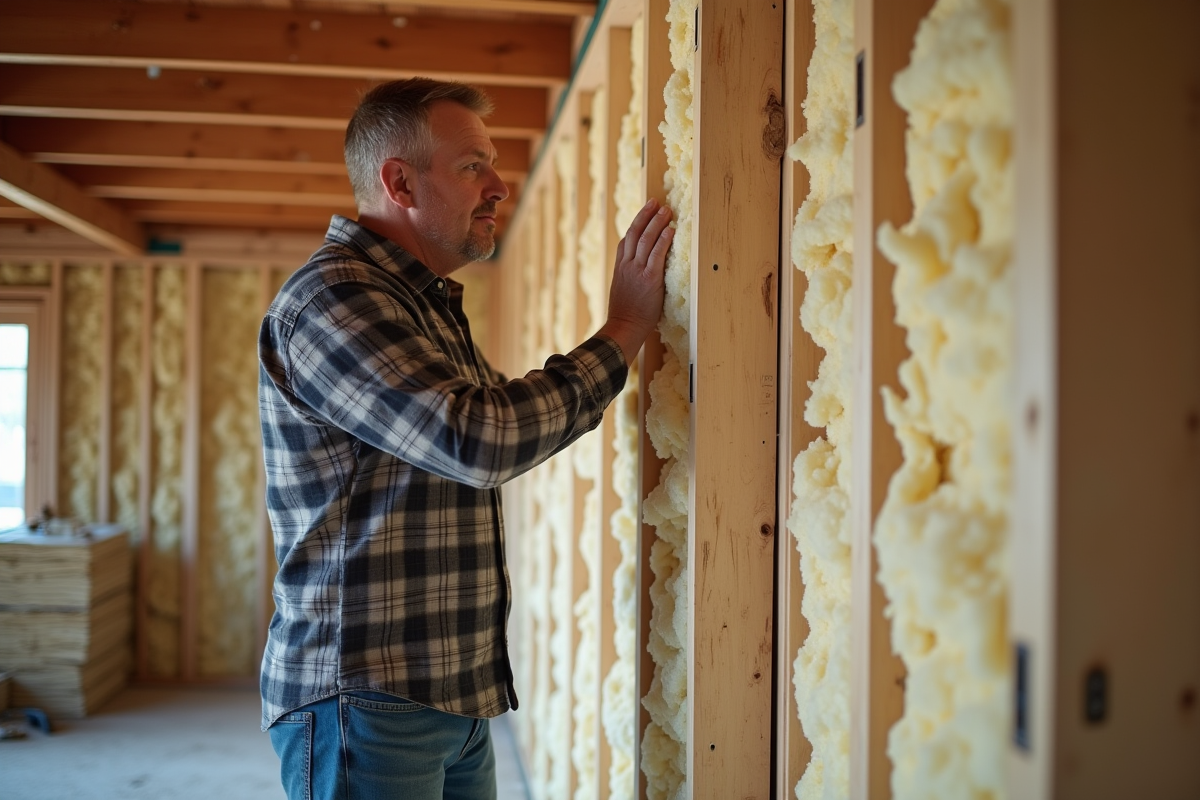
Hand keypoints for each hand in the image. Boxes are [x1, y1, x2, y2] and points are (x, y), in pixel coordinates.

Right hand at [598, 198, 673, 363]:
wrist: (623, 328)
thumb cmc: (626, 316)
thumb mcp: (622, 292)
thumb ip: (630, 279)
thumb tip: (640, 274)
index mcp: (619, 269)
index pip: (625, 241)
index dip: (635, 225)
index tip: (643, 213)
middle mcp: (626, 266)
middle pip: (634, 233)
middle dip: (645, 215)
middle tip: (656, 202)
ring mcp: (637, 271)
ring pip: (645, 240)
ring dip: (657, 222)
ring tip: (666, 210)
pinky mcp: (649, 279)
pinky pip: (656, 255)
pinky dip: (664, 240)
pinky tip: (670, 230)